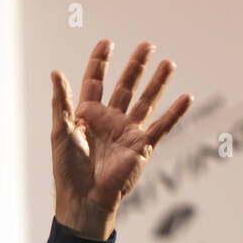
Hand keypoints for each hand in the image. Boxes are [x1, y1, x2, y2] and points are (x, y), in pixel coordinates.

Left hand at [51, 40, 192, 239]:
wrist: (84, 200)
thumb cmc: (68, 170)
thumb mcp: (60, 132)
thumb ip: (62, 103)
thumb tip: (56, 73)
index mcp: (87, 117)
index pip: (94, 83)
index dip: (100, 63)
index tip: (107, 43)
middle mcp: (108, 122)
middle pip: (125, 88)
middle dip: (135, 67)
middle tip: (147, 45)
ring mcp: (126, 133)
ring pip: (146, 102)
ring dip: (157, 83)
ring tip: (168, 63)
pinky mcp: (142, 148)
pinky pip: (162, 127)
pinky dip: (175, 113)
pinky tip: (186, 98)